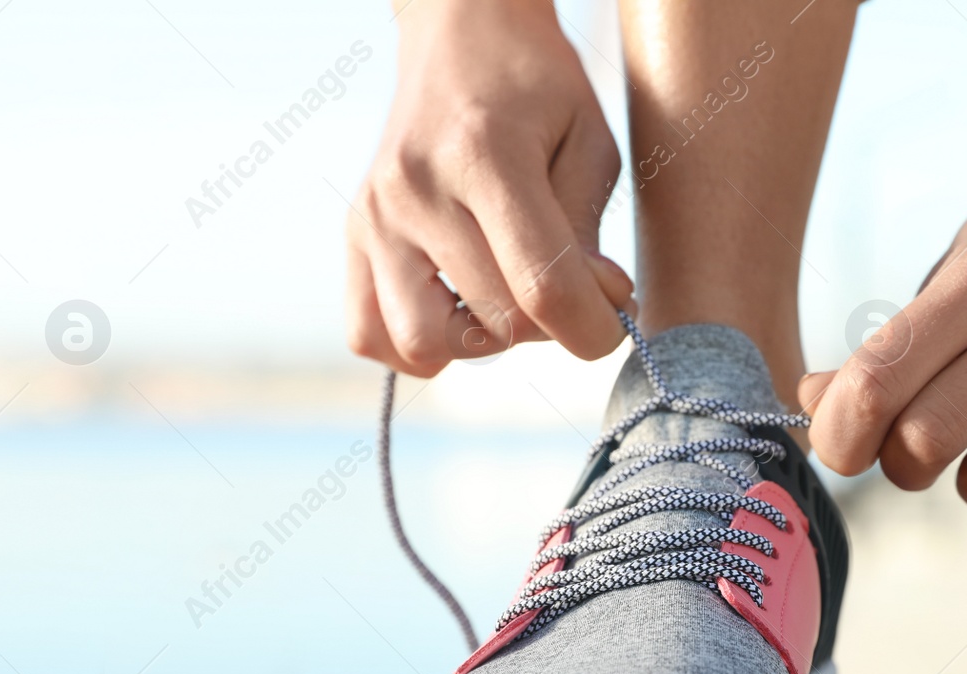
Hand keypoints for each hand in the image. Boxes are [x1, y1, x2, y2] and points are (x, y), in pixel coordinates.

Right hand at [345, 0, 632, 377]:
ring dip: (479, 342)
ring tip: (505, 299)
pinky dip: (418, 345)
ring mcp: (376, 217)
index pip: (542, 286)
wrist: (459, 34)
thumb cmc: (536, 89)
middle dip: (548, 325)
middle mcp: (417, 190)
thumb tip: (594, 311)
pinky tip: (456, 310)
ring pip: (425, 344)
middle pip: (494, 321)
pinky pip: (371, 335)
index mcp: (485, 156)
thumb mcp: (589, 144)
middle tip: (564, 286)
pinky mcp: (353, 236)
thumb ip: (588, 234)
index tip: (612, 325)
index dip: (593, 330)